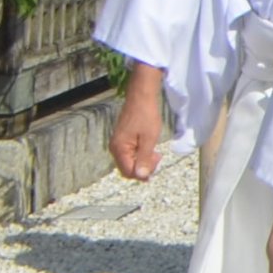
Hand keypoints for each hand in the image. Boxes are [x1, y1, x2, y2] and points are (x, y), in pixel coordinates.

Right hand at [108, 68, 167, 182]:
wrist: (141, 97)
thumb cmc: (146, 116)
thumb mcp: (149, 139)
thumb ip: (144, 158)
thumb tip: (141, 176)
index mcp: (119, 149)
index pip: (128, 171)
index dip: (142, 174)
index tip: (156, 166)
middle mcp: (115, 148)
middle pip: (127, 168)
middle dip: (143, 168)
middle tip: (158, 158)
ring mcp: (118, 144)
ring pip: (130, 161)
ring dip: (143, 161)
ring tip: (156, 154)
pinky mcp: (123, 139)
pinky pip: (130, 153)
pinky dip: (140, 154)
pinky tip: (150, 149)